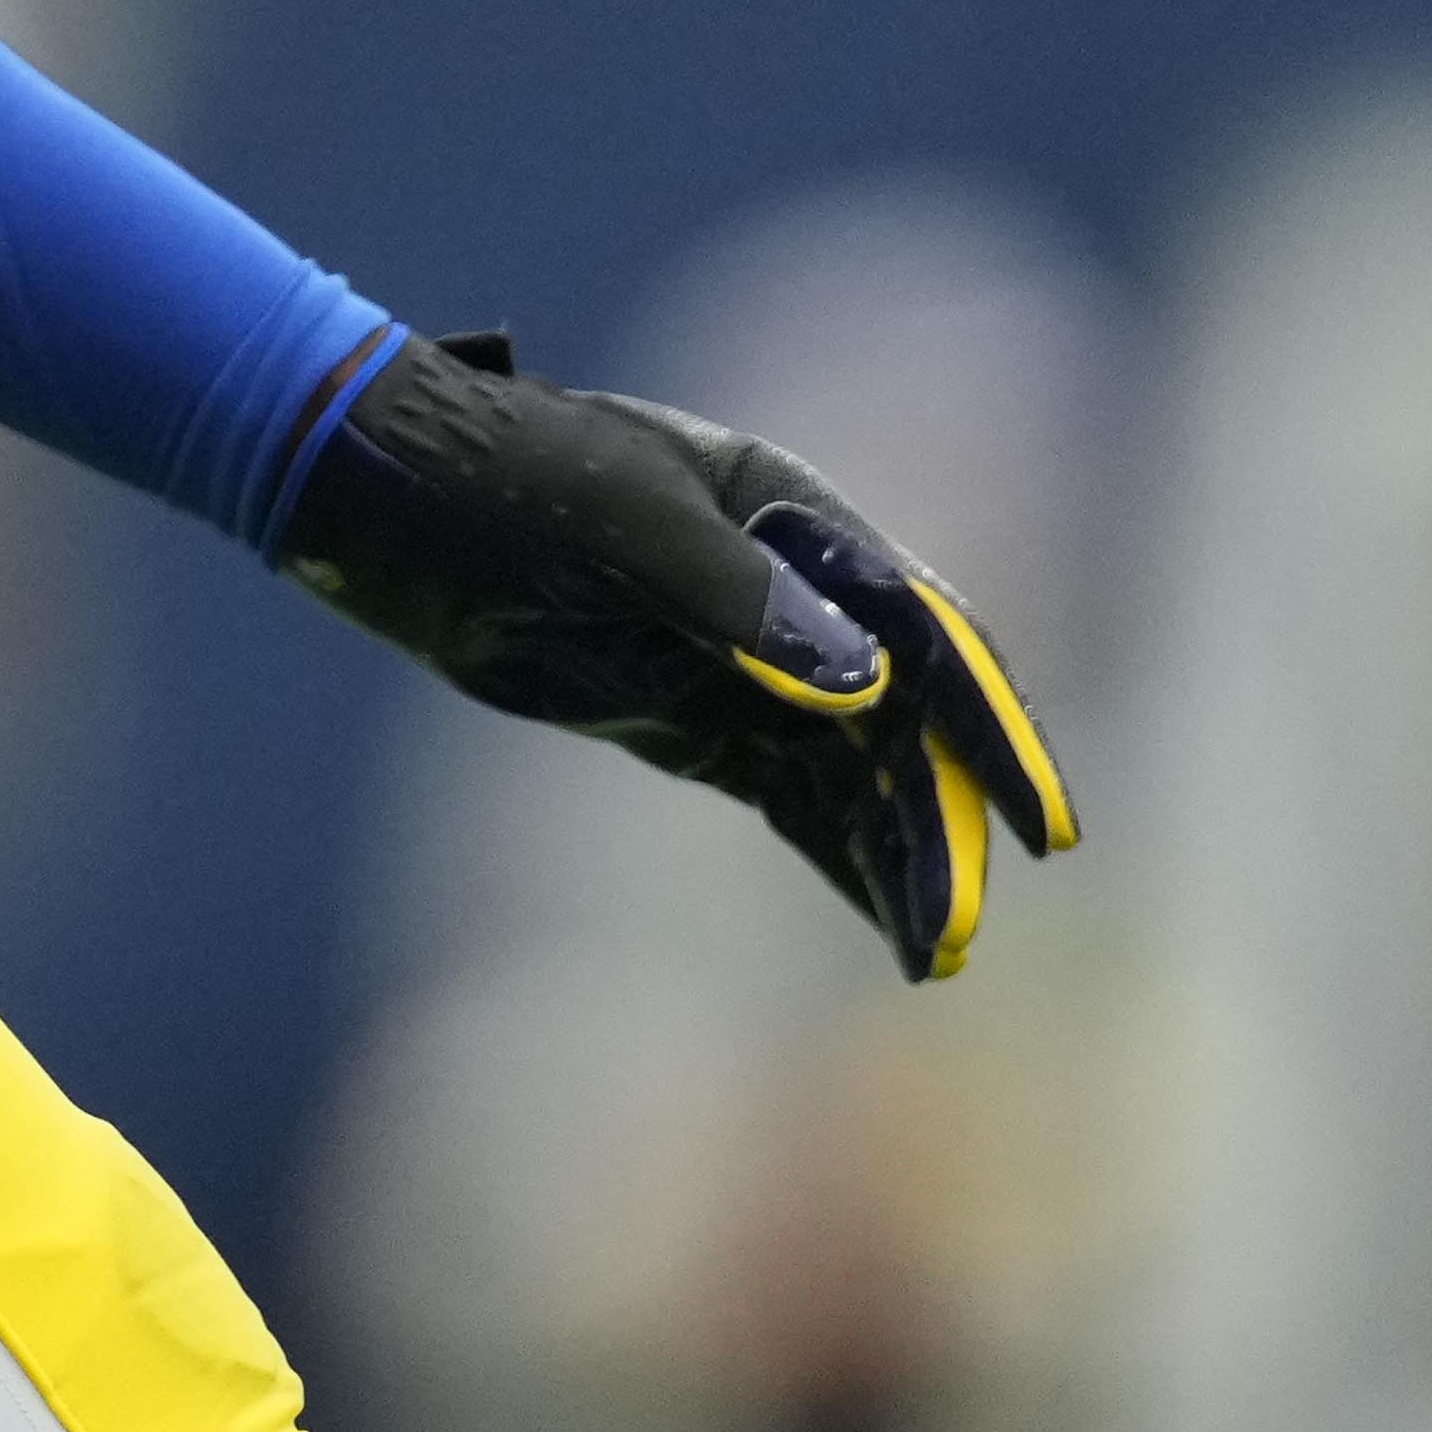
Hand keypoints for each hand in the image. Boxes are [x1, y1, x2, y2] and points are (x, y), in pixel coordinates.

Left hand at [272, 331, 1078, 977]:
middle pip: (904, 716)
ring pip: (852, 768)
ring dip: (899, 852)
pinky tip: (884, 919)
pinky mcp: (690, 714)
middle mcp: (789, 588)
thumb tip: (863, 684)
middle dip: (946, 818)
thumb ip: (741, 601)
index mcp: (795, 515)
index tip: (1042, 822)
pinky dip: (838, 854)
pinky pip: (788, 795)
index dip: (991, 731)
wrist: (390, 498)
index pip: (927, 636)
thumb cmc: (504, 479)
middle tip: (965, 925)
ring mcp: (741, 657)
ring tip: (935, 952)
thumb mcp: (621, 525)